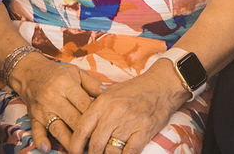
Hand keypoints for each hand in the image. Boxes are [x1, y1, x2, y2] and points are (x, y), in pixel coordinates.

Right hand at [10, 52, 101, 153]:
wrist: (30, 72)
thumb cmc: (57, 73)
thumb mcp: (76, 72)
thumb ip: (92, 83)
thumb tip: (107, 94)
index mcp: (66, 84)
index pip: (83, 104)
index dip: (95, 116)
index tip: (104, 126)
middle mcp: (54, 97)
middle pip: (73, 119)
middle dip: (85, 133)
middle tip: (95, 144)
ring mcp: (43, 109)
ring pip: (57, 128)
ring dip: (68, 142)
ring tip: (78, 151)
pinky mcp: (34, 117)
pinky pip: (36, 130)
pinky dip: (41, 140)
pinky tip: (47, 148)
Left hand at [66, 59, 189, 153]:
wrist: (160, 86)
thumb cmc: (134, 90)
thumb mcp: (110, 94)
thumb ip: (96, 110)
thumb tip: (83, 129)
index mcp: (102, 104)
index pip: (82, 129)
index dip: (75, 145)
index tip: (74, 152)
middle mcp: (113, 114)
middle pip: (95, 144)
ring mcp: (128, 123)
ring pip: (110, 151)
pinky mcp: (143, 131)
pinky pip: (129, 152)